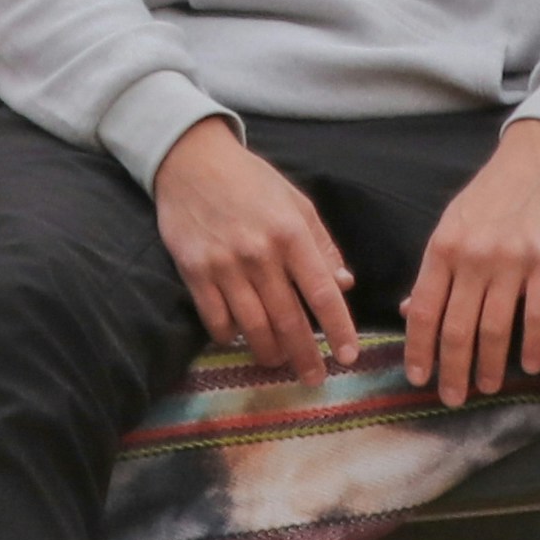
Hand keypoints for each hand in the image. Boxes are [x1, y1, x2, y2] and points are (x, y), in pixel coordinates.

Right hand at [152, 119, 359, 376]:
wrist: (191, 160)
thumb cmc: (250, 180)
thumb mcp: (296, 202)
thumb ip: (321, 244)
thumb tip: (344, 285)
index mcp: (291, 233)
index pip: (322, 293)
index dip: (339, 329)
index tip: (349, 356)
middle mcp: (259, 253)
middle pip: (288, 320)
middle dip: (306, 356)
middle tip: (315, 379)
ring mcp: (224, 265)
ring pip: (253, 327)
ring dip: (270, 353)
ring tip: (279, 362)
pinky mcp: (194, 271)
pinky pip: (215, 319)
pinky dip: (230, 337)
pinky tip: (240, 338)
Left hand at [401, 118, 539, 404]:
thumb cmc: (493, 194)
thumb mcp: (453, 224)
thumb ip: (435, 269)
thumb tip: (409, 311)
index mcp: (443, 247)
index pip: (422, 309)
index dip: (418, 349)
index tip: (416, 377)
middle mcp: (472, 257)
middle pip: (456, 327)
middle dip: (451, 370)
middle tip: (451, 399)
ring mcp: (510, 261)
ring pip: (494, 328)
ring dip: (489, 366)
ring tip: (486, 389)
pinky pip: (538, 315)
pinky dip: (534, 347)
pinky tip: (531, 366)